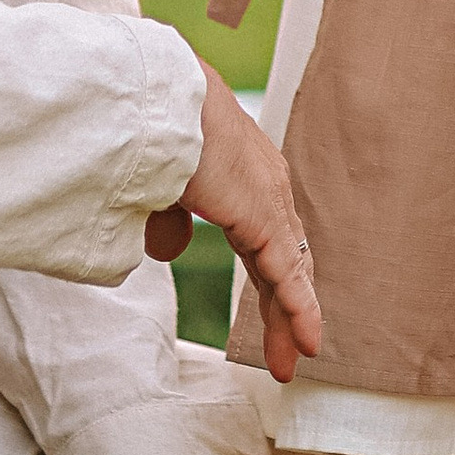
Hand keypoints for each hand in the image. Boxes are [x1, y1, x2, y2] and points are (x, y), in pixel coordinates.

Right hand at [145, 66, 321, 381]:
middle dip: (283, 309)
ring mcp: (268, 198)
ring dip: (292, 318)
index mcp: (241, 175)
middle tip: (290, 352)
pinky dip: (298, 309)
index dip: (268, 283)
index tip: (268, 321)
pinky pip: (285, 272)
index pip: (264, 241)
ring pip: (288, 270)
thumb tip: (170, 251)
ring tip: (297, 358)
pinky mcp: (262, 213)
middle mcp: (265, 185)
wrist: (151, 95)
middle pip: (283, 260)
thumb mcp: (156, 183)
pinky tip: (308, 341)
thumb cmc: (146, 123)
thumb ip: (167, 217)